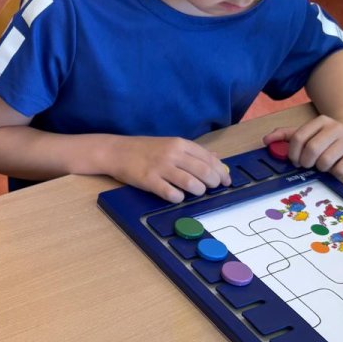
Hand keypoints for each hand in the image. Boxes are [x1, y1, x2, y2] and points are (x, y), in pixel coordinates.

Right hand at [103, 136, 230, 202]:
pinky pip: (171, 194)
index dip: (221, 171)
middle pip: (203, 171)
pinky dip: (178, 198)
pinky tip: (177, 196)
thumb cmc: (145, 149)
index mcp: (179, 143)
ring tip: (196, 192)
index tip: (226, 180)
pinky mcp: (149, 181)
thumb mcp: (170, 144)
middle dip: (213, 182)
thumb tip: (217, 161)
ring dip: (198, 191)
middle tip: (213, 188)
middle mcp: (172, 154)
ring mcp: (160, 167)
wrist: (116, 151)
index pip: (208, 157)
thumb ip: (192, 153)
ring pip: (190, 183)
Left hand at [263, 116, 342, 176]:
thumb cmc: (327, 135)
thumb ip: (287, 135)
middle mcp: (336, 128)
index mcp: (321, 121)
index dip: (293, 153)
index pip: (298, 137)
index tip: (295, 160)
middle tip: (308, 164)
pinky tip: (336, 166)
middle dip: (305, 162)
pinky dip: (334, 173)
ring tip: (323, 164)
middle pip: (312, 149)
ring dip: (320, 168)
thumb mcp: (308, 131)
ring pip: (326, 161)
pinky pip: (340, 170)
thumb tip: (266, 140)